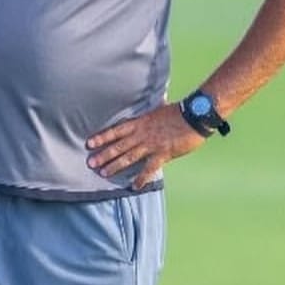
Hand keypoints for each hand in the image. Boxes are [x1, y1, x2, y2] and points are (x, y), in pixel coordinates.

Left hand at [86, 101, 207, 189]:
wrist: (195, 116)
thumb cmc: (179, 111)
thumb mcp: (159, 107)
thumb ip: (150, 108)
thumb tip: (150, 98)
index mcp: (140, 122)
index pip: (116, 131)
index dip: (102, 137)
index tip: (89, 143)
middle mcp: (142, 134)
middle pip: (118, 146)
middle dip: (103, 155)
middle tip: (90, 163)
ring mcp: (151, 145)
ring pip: (129, 157)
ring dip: (115, 166)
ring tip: (103, 173)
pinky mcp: (162, 154)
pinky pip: (149, 169)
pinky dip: (141, 178)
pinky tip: (134, 186)